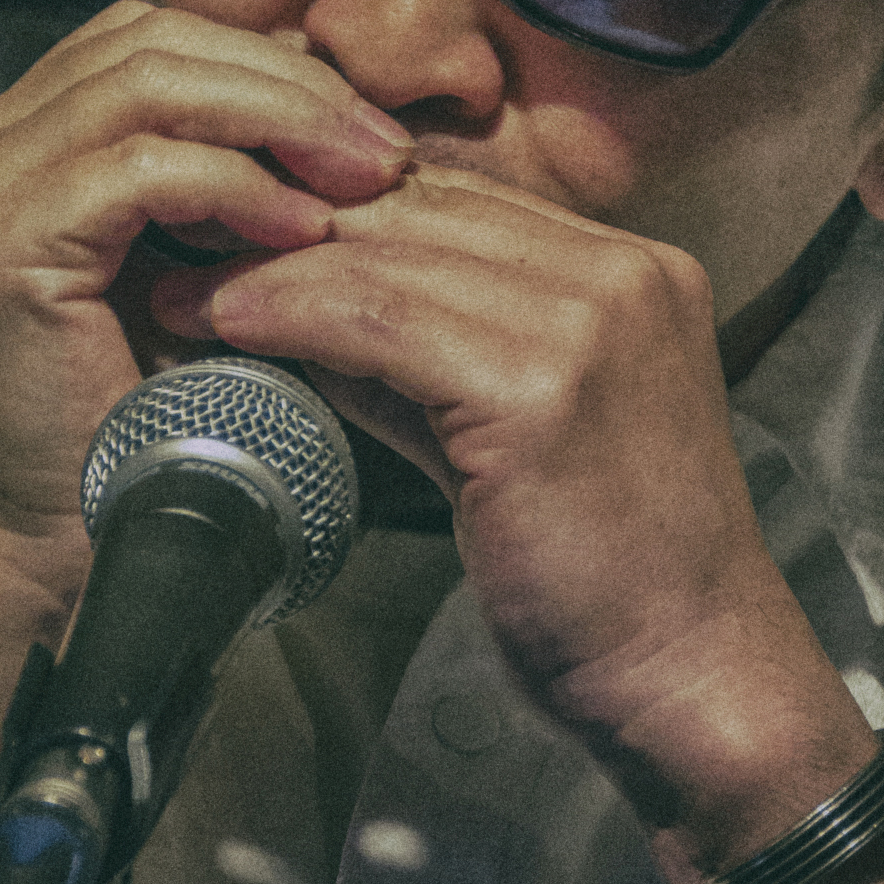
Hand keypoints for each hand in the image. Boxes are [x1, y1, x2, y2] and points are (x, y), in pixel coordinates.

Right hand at [0, 0, 413, 614]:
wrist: (45, 542)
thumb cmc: (126, 422)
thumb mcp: (190, 274)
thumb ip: (231, 188)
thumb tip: (341, 124)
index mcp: (14, 144)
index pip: (149, 44)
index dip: (262, 68)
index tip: (363, 129)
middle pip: (150, 44)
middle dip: (284, 87)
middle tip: (381, 150)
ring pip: (149, 85)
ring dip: (277, 124)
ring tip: (359, 180)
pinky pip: (143, 173)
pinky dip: (236, 188)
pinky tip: (300, 229)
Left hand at [147, 163, 874, 861]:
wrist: (696, 681)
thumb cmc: (611, 580)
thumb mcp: (514, 434)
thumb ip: (426, 363)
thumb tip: (309, 317)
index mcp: (633, 276)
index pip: (459, 202)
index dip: (342, 208)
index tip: (247, 228)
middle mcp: (624, 276)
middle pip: (422, 210)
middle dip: (293, 222)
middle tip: (190, 242)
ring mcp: (592, 323)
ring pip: (391, 255)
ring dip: (271, 266)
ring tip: (186, 292)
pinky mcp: (544, 388)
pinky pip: (382, 321)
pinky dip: (293, 313)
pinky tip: (229, 325)